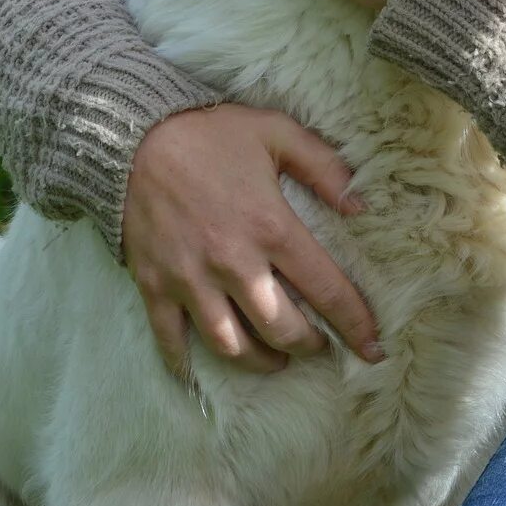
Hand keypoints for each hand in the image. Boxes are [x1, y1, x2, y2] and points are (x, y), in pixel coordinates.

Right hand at [124, 102, 384, 376]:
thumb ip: (325, 167)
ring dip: (260, 361)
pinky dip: (187, 364)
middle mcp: (234, 264)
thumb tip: (361, 206)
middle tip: (319, 345)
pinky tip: (201, 372)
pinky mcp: (155, 286)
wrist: (132, 136)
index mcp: (271, 228)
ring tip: (276, 359)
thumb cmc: (211, 134)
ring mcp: (191, 280)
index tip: (374, 348)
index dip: (354, 324)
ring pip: (232, 346)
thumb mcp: (278, 133)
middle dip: (308, 345)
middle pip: (282, 329)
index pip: (326, 290)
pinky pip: (171, 340)